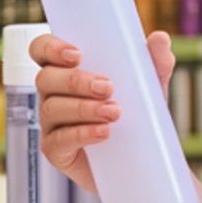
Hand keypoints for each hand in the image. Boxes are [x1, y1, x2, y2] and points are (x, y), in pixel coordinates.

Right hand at [30, 30, 175, 196]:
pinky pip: (58, 140)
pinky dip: (82, 134)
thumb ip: (155, 63)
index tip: (76, 55)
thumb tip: (160, 39)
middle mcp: (52, 94)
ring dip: (83, 108)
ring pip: (51, 109)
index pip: (42, 50)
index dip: (50, 48)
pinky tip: (104, 132)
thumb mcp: (149, 88)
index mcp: (66, 71)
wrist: (138, 162)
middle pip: (46, 78)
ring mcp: (51, 124)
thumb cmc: (135, 117)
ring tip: (114, 113)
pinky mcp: (55, 151)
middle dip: (75, 81)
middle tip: (108, 87)